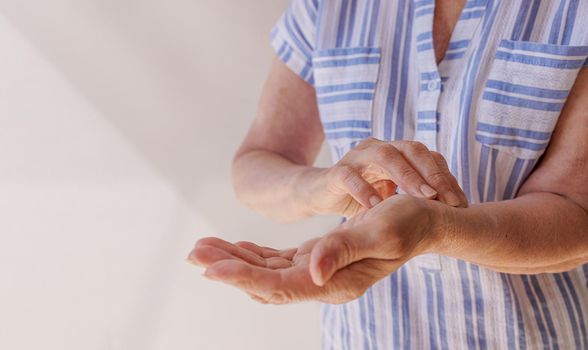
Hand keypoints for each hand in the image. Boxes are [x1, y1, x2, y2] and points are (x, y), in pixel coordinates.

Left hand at [188, 195, 438, 303]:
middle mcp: (322, 282)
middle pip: (263, 282)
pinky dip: (253, 254)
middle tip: (193, 253)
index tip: (210, 267)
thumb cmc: (408, 223)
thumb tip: (311, 270)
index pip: (278, 285)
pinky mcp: (317, 258)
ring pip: (265, 272)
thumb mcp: (382, 231)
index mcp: (335, 281)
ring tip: (202, 247)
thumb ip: (345, 250)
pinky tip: (235, 245)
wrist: (425, 222)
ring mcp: (318, 271)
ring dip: (234, 260)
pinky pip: (277, 262)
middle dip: (227, 268)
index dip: (243, 276)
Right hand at [300, 138, 466, 217]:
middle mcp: (378, 149)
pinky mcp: (335, 172)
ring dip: (406, 175)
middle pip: (411, 150)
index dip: (446, 176)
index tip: (460, 203)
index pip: (427, 156)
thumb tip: (454, 210)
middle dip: (432, 173)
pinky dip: (364, 189)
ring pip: (384, 155)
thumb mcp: (391, 196)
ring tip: (422, 197)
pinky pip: (350, 175)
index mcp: (395, 153)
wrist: (317, 195)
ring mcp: (356, 157)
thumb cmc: (358, 197)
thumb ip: (414, 195)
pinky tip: (377, 206)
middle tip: (447, 199)